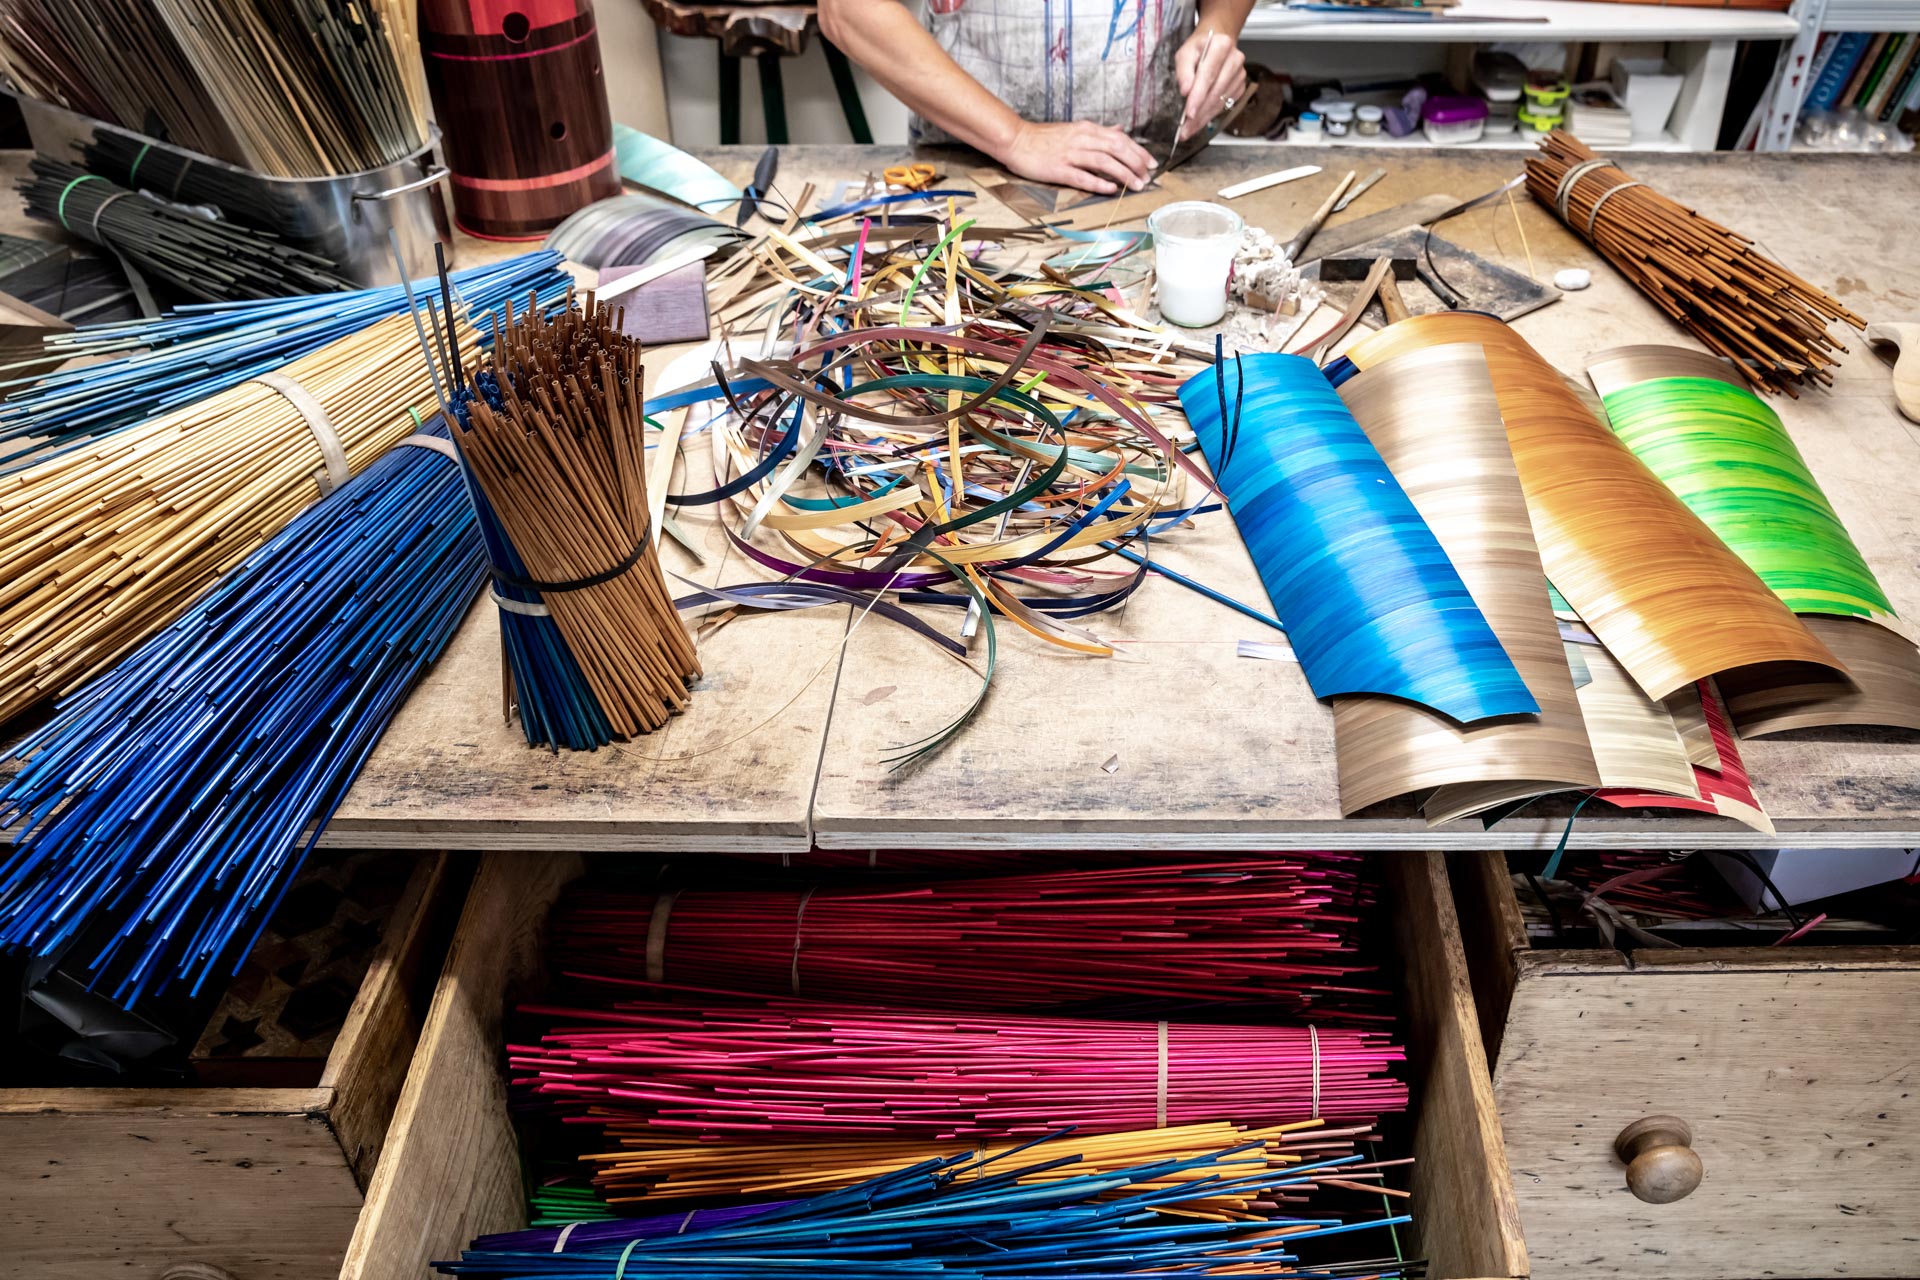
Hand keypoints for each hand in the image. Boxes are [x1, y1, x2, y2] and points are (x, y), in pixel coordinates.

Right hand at [998, 119, 1157, 194]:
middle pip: (1116, 148)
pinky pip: (1082, 176)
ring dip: (1123, 174)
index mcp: (1087, 129)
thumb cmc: (1044, 138)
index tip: (1151, 163)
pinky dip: (1099, 183)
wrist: (1016, 140)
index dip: (1138, 151)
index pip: (1120, 138)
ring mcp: (1070, 154)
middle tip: (1149, 176)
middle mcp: (1082, 139)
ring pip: (1104, 162)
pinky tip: (1111, 189)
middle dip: (1136, 163)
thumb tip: (1119, 130)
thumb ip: (1099, 132)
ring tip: (1137, 185)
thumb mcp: (1075, 129)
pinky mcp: (1059, 169)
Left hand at [1174, 26, 1248, 138]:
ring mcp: (1240, 74)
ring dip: (1204, 118)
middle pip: (1215, 91)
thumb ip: (1183, 71)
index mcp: (1221, 45)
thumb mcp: (1185, 53)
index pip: (1208, 75)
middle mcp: (1235, 59)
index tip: (1188, 114)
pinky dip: (1211, 115)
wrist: (1216, 42)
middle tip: (1185, 129)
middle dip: (1199, 113)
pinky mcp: (1240, 86)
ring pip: (1221, 101)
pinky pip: (1225, 104)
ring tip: (1189, 129)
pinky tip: (1200, 121)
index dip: (1198, 97)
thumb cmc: (1199, 47)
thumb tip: (1185, 91)